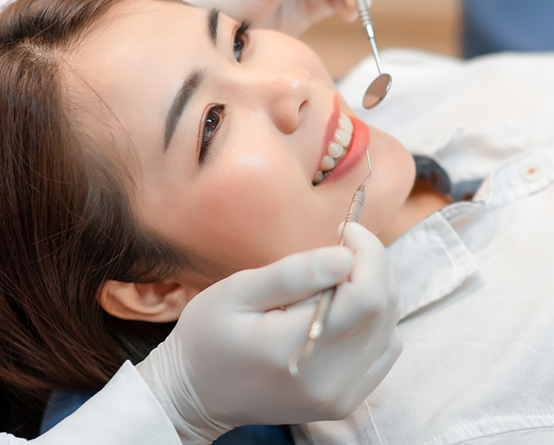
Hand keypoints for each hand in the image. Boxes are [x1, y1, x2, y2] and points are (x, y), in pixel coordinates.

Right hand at [137, 223, 400, 443]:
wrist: (198, 393)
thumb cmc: (208, 335)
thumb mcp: (238, 291)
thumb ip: (293, 275)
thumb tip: (345, 256)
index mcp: (295, 349)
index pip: (367, 297)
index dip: (368, 253)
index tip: (345, 230)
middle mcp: (328, 380)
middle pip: (384, 310)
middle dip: (373, 264)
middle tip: (343, 244)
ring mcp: (340, 396)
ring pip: (390, 328)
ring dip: (375, 289)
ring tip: (340, 275)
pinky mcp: (345, 401)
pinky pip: (383, 350)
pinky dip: (375, 319)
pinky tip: (345, 306)